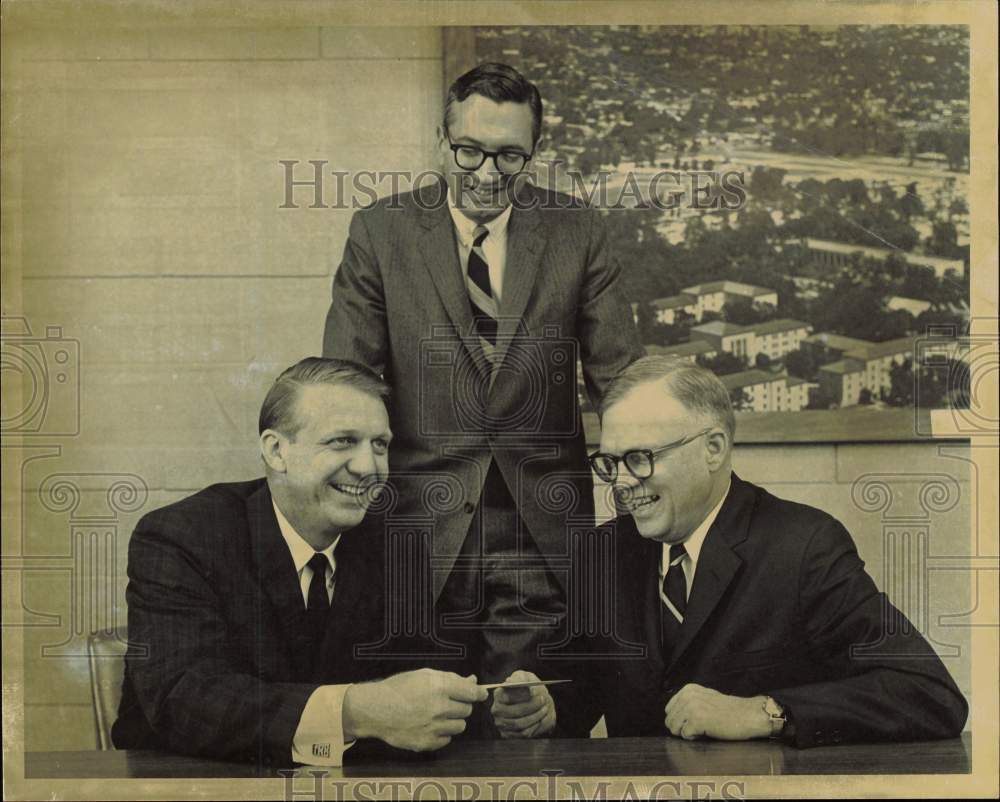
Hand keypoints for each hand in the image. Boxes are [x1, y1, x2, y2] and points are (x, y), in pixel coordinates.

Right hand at [343, 668, 487, 751]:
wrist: (376, 709)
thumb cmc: (399, 688)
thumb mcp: (424, 675)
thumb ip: (451, 678)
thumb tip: (473, 682)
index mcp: (440, 688)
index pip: (472, 694)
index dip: (479, 694)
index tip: (481, 694)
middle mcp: (439, 708)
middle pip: (467, 710)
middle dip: (460, 705)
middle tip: (446, 702)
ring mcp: (433, 728)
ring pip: (460, 726)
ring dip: (453, 720)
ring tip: (436, 715)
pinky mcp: (427, 743)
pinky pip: (447, 739)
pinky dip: (442, 733)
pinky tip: (429, 726)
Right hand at [490, 670, 555, 738]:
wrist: (533, 702)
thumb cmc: (527, 688)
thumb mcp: (525, 677)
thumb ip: (519, 678)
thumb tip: (511, 682)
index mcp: (498, 695)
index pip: (508, 698)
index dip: (522, 697)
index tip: (535, 693)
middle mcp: (496, 710)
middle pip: (515, 712)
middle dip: (532, 707)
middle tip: (543, 700)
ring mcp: (501, 724)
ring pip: (521, 724)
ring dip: (536, 717)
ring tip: (545, 708)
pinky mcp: (508, 734)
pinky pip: (523, 733)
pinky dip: (535, 726)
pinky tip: (540, 718)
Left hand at [664, 684, 769, 740]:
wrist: (749, 715)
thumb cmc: (729, 710)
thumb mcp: (705, 698)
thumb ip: (689, 702)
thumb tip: (671, 715)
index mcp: (688, 689)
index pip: (669, 710)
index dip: (680, 720)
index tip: (696, 721)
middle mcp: (687, 696)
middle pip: (669, 721)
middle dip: (682, 728)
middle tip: (701, 727)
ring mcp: (692, 707)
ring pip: (674, 729)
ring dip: (687, 733)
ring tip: (704, 728)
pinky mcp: (697, 720)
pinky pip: (685, 735)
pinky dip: (695, 738)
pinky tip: (708, 732)